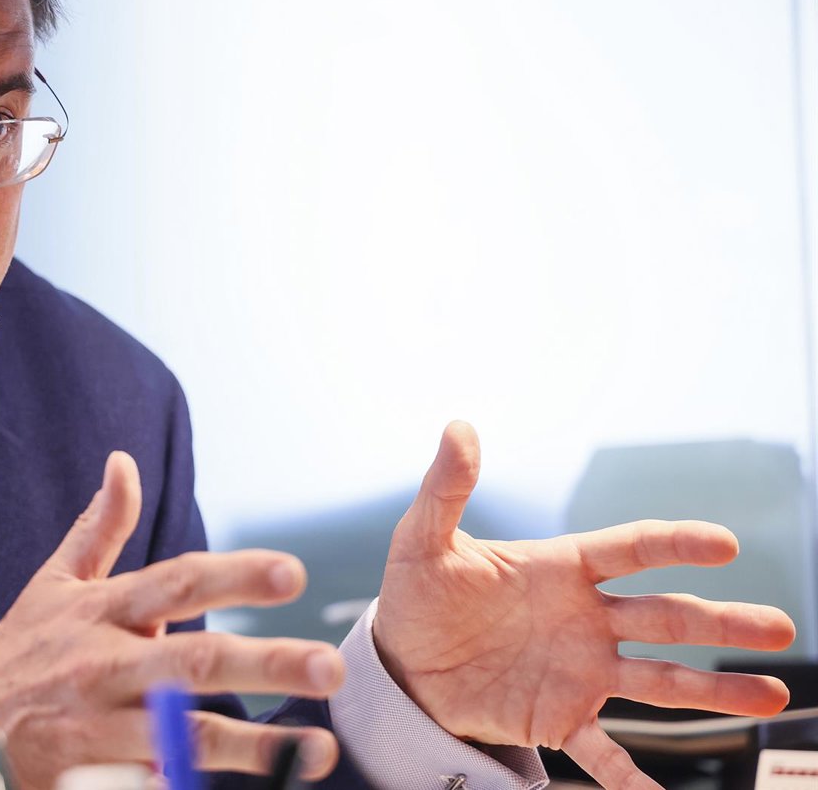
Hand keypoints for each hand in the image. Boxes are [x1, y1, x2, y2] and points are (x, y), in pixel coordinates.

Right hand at [0, 451, 344, 789]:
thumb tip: (123, 461)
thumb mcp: (55, 582)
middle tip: (329, 665)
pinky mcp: (89, 778)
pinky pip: (149, 785)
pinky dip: (187, 786)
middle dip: (263, 663)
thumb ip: (99, 527)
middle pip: (193, 662)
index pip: (178, 582)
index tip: (292, 573)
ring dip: (253, 746)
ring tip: (317, 750)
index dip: (234, 576)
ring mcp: (98, 727)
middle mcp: (105, 665)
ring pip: (182, 736)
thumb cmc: (24, 648)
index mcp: (103, 610)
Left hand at [374, 421, 795, 789]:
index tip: (725, 544)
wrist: (402, 662)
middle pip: (664, 617)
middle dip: (720, 621)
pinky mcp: (559, 718)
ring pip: (658, 679)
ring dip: (712, 689)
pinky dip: (633, 778)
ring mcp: (579, 671)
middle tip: (778, 627)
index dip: (675, 544)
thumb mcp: (423, 541)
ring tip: (769, 695)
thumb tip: (458, 425)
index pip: (629, 549)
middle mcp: (585, 619)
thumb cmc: (418, 594)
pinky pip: (605, 752)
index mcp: (561, 568)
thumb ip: (446, 487)